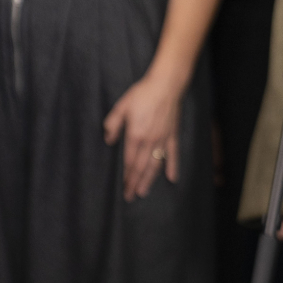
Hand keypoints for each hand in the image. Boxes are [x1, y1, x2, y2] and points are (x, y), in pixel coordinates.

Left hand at [103, 75, 183, 201]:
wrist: (166, 85)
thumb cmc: (142, 94)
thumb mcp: (121, 106)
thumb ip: (113, 124)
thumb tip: (108, 140)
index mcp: (135, 135)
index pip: (128, 161)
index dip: (125, 176)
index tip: (122, 187)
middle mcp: (150, 141)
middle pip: (141, 167)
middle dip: (135, 183)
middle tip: (130, 197)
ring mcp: (162, 140)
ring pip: (155, 165)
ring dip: (149, 180)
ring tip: (143, 192)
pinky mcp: (172, 136)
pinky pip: (173, 154)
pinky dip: (173, 167)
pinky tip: (172, 178)